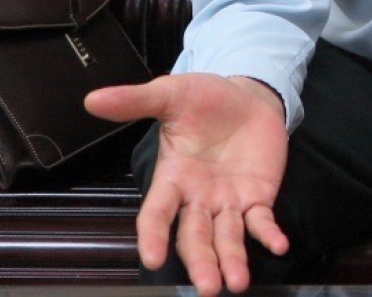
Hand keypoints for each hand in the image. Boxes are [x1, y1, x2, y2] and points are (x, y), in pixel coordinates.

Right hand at [85, 74, 288, 296]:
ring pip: (226, 238)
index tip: (152, 259)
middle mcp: (198, 198)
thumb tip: (92, 99)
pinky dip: (269, 235)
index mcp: (172, 178)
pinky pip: (262, 221)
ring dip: (232, 260)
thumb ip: (136, 101)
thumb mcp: (171, 94)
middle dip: (200, 262)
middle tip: (207, 288)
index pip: (157, 214)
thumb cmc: (205, 99)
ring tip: (235, 284)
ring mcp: (228, 202)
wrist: (248, 96)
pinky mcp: (257, 197)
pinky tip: (279, 245)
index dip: (154, 236)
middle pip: (195, 237)